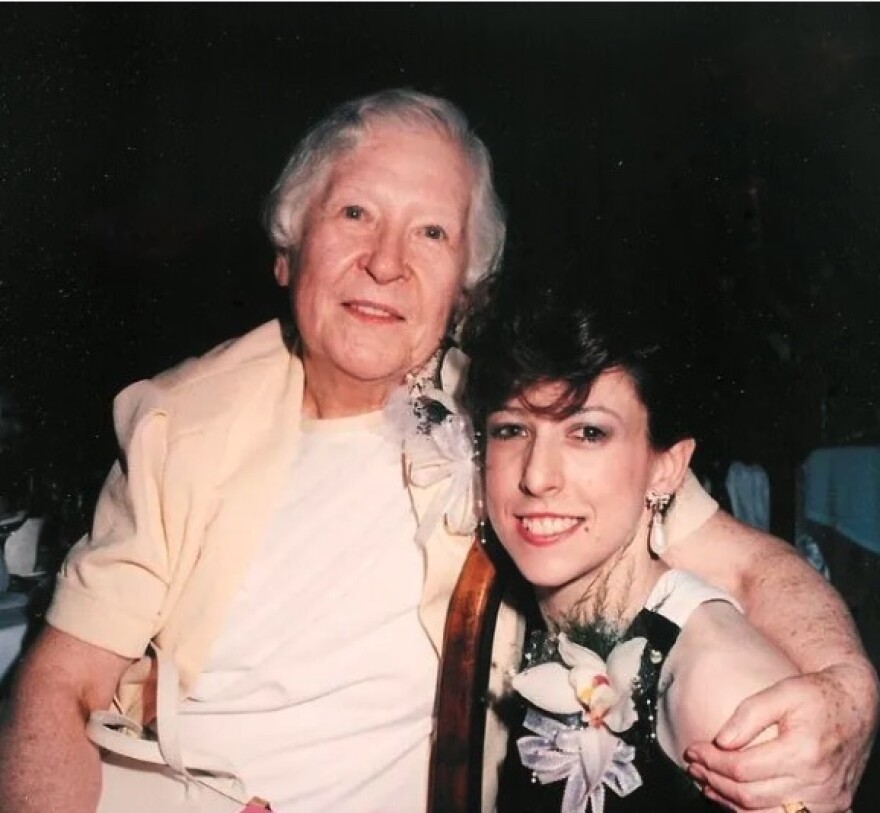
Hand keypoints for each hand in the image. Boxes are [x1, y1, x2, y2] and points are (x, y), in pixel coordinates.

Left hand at [684, 667, 877, 811]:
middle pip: (749, 795)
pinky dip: (753, 812)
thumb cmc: (817, 695)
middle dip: (713, 781)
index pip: (742, 768)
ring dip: (728, 801)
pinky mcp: (831, 808)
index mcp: (802, 753)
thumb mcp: (782, 692)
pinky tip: (732, 799)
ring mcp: (825, 801)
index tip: (692, 750)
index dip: (711, 761)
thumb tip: (721, 740)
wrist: (856, 707)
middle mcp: (816, 783)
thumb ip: (749, 714)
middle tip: (693, 767)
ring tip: (706, 783)